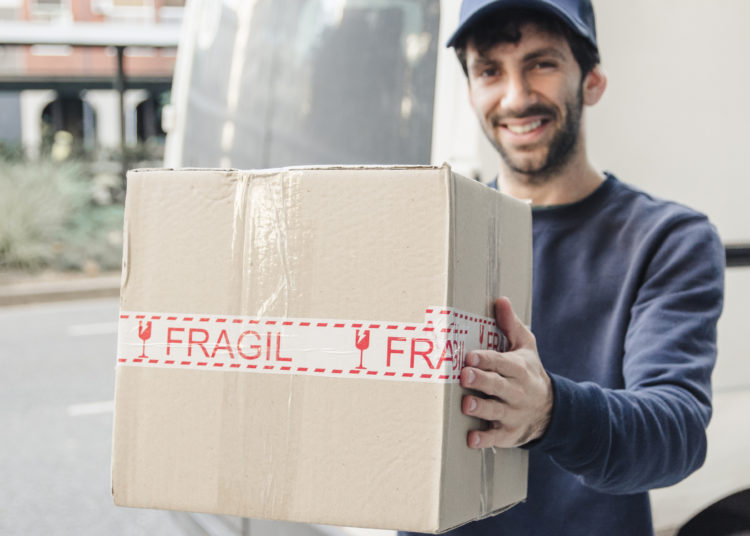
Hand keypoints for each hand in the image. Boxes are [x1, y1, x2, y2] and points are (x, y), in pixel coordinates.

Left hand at [461, 297, 552, 447]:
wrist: (551, 410)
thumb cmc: (529, 372)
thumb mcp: (525, 346)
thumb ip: (510, 325)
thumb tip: (500, 300)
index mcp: (519, 368)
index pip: (502, 363)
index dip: (487, 359)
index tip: (471, 356)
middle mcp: (517, 392)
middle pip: (498, 386)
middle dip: (481, 381)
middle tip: (464, 375)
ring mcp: (513, 414)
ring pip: (496, 411)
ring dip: (481, 409)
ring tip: (466, 405)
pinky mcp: (509, 434)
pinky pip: (496, 438)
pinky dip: (485, 439)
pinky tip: (472, 438)